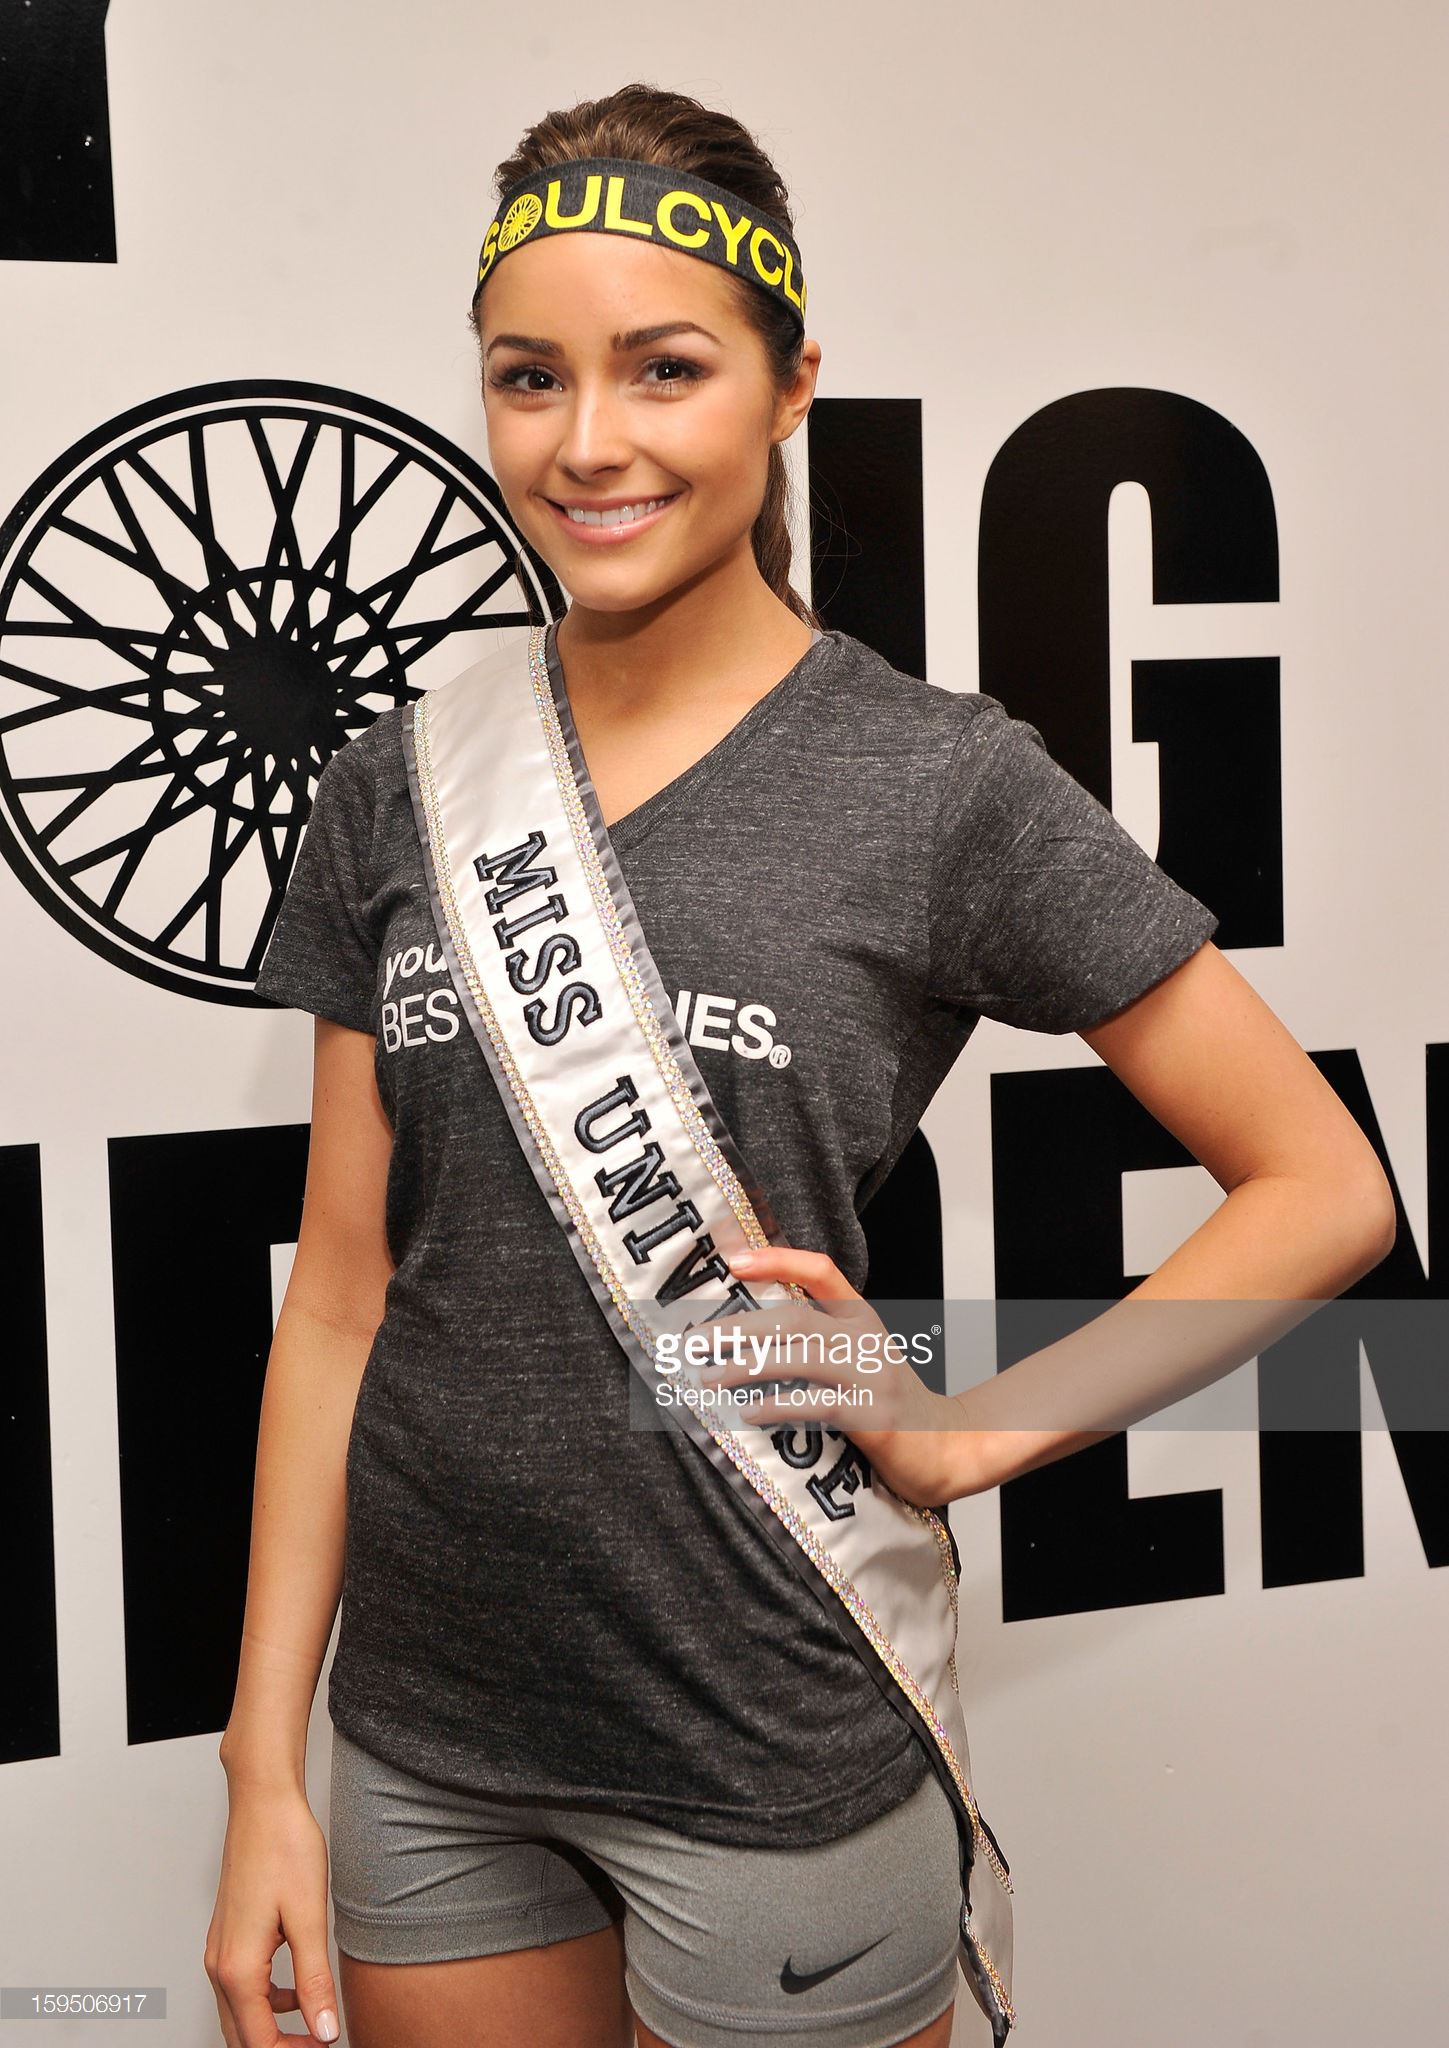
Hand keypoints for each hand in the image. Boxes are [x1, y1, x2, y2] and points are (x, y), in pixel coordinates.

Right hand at [204, 1780, 338, 2047]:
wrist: (263, 1803)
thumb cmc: (284, 1847)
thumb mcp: (309, 1918)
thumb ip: (315, 1982)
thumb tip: (324, 2031)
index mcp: (238, 1969)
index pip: (258, 2042)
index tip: (326, 2045)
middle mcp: (219, 1965)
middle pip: (242, 2036)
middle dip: (279, 2047)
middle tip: (319, 2041)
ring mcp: (219, 1951)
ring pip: (239, 2014)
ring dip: (272, 2028)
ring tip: (315, 2024)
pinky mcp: (227, 1936)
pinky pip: (240, 1988)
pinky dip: (267, 2002)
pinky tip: (298, 1989)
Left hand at [682, 1242, 985, 1507]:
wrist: (946, 1447)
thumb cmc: (890, 1402)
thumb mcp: (862, 1357)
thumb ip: (821, 1338)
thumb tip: (749, 1332)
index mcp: (863, 1316)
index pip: (821, 1271)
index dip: (777, 1261)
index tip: (733, 1261)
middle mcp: (868, 1339)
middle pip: (795, 1317)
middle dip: (738, 1328)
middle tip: (694, 1342)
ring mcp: (872, 1376)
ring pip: (798, 1357)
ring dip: (746, 1367)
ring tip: (710, 1378)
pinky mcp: (871, 1416)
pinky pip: (813, 1404)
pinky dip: (775, 1406)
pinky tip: (748, 1412)